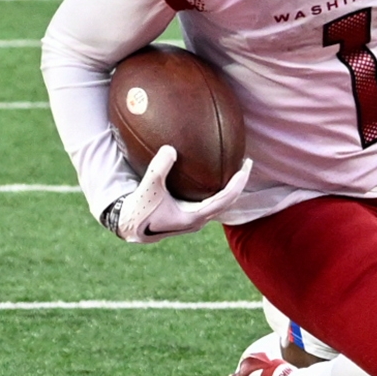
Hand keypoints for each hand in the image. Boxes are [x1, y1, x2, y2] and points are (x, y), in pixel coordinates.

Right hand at [104, 144, 252, 242]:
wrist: (130, 227)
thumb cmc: (139, 209)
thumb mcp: (148, 187)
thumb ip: (159, 168)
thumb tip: (171, 148)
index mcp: (194, 216)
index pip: (226, 198)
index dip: (239, 181)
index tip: (246, 164)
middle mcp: (198, 220)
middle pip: (228, 201)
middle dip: (238, 182)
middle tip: (245, 162)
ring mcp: (195, 219)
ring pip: (220, 202)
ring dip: (229, 186)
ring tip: (234, 167)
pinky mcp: (188, 215)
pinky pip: (209, 201)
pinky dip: (216, 188)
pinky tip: (212, 174)